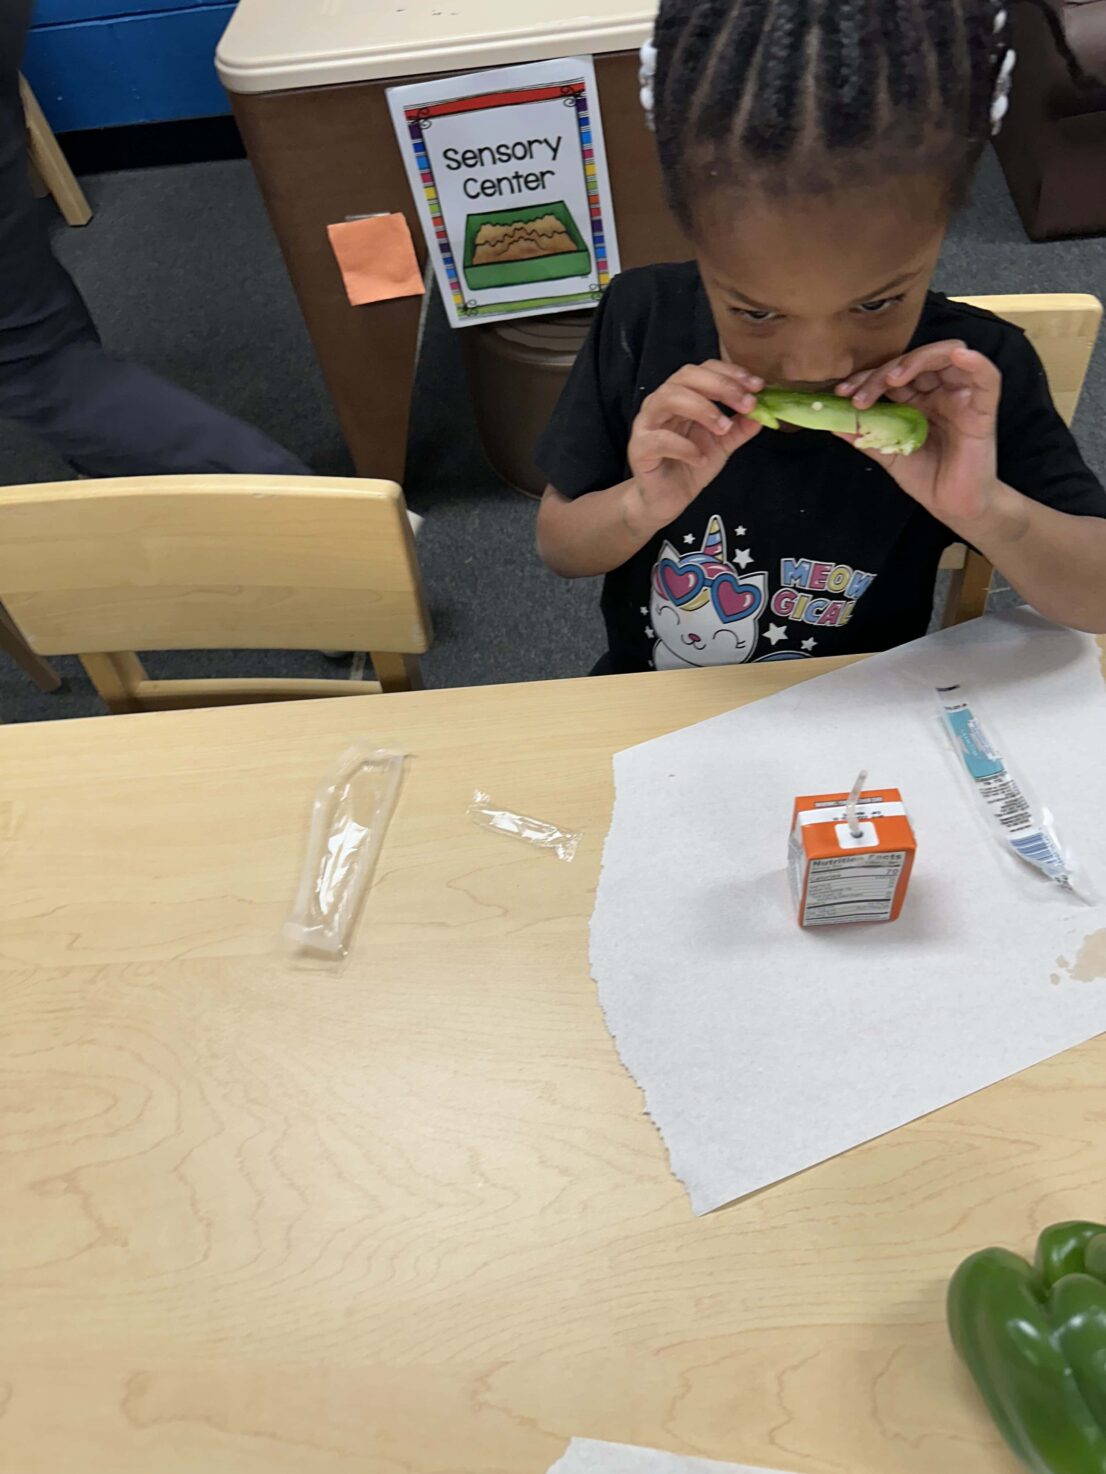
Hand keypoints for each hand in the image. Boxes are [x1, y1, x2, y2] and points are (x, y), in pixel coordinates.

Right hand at [625, 360, 762, 533]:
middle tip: (747, 404)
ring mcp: (646, 424)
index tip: (758, 386)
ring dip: (702, 409)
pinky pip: (660, 439)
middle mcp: (661, 402)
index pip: (704, 370)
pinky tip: (700, 459)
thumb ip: (740, 428)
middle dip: (721, 386)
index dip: (731, 373)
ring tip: (724, 428)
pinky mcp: (639, 448)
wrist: (666, 499)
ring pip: (668, 398)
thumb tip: (763, 413)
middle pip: (685, 376)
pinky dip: (684, 447)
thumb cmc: (690, 465)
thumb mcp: (722, 445)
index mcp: (682, 395)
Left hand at [836, 341, 1000, 531]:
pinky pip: (987, 377)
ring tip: (892, 379)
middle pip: (914, 361)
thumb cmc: (926, 477)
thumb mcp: (888, 453)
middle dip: (882, 372)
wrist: (953, 506)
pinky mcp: (983, 408)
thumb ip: (865, 435)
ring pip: (947, 356)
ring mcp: (962, 396)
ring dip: (916, 360)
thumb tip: (831, 422)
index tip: (841, 393)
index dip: (866, 377)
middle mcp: (939, 391)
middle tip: (860, 395)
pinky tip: (960, 355)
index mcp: (917, 398)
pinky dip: (975, 361)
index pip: (892, 373)